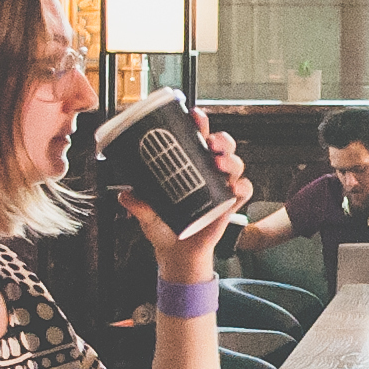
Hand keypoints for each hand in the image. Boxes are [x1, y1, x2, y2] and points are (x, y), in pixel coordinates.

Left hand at [118, 112, 248, 275]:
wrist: (176, 253)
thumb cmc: (164, 227)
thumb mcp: (146, 214)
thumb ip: (138, 203)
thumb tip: (124, 194)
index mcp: (189, 166)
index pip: (197, 138)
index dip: (199, 124)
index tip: (194, 115)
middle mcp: (208, 172)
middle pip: (222, 146)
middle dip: (221, 138)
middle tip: (210, 142)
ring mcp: (221, 187)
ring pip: (236, 163)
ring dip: (231, 159)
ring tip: (218, 162)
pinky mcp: (230, 205)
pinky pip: (244, 190)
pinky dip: (242, 186)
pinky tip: (233, 187)